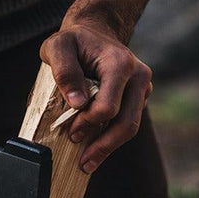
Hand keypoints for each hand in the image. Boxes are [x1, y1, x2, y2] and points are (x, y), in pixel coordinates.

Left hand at [40, 19, 152, 172]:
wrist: (92, 32)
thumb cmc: (72, 41)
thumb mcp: (57, 48)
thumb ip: (65, 72)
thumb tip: (77, 104)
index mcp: (120, 65)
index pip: (109, 106)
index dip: (88, 123)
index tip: (71, 132)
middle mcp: (138, 77)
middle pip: (127, 123)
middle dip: (104, 147)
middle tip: (83, 164)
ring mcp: (141, 88)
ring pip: (130, 127)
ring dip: (109, 148)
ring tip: (87, 164)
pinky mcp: (137, 97)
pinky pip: (127, 122)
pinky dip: (111, 138)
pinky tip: (94, 150)